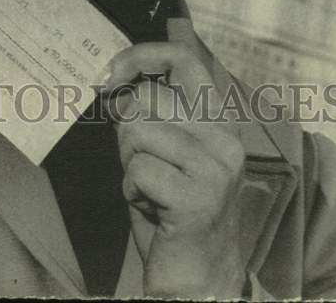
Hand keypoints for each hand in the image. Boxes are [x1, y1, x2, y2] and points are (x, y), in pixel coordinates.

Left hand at [104, 42, 246, 298]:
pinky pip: (137, 170)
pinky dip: (132, 190)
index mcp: (218, 121)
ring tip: (150, 190)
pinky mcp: (200, 197)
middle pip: (149, 97)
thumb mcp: (161, 150)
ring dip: (129, 163)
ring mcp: (216, 167)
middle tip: (140, 164)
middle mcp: (225, 137)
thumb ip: (149, 114)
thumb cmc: (172, 211)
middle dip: (127, 129)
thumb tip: (114, 78)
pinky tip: (152, 210)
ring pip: (138, 132)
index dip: (141, 56)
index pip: (184, 59)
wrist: (198, 278)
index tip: (110, 74)